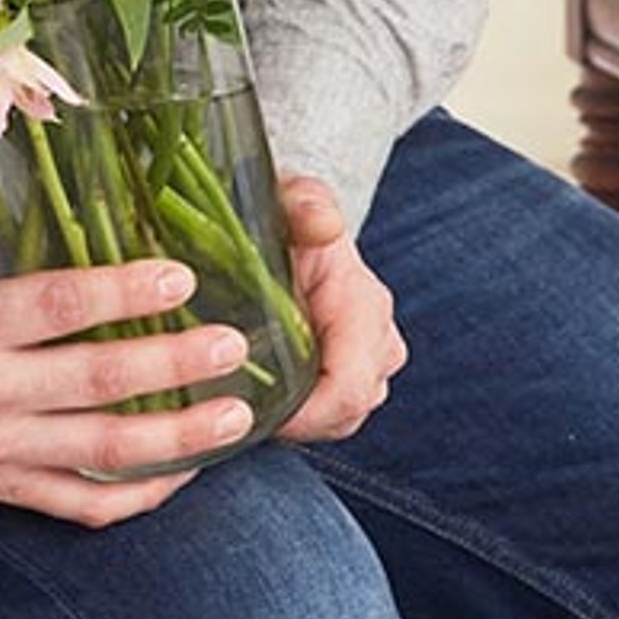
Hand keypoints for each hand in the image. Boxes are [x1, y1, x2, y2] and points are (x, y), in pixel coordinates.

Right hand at [0, 139, 262, 525]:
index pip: (57, 306)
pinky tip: (186, 469)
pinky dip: (139, 495)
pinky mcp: (4, 485)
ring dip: (177, 438)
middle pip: (95, 383)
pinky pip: (82, 503)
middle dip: (172, 363)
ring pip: (102, 452)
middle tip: (231, 345)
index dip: (123, 293)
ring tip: (235, 414)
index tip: (181, 276)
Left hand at [270, 176, 405, 442]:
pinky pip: (333, 416)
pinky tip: (267, 398)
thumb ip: (304, 204)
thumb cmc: (287, 214)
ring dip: (299, 419)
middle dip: (296, 418)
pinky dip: (302, 415)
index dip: (303, 414)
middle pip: (346, 411)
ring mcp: (371, 363)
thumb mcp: (289, 199)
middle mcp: (379, 340)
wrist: (294, 224)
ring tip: (250, 397)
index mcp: (365, 305)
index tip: (255, 412)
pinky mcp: (355, 376)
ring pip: (340, 419)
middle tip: (239, 403)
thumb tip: (322, 224)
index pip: (347, 388)